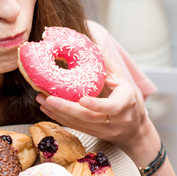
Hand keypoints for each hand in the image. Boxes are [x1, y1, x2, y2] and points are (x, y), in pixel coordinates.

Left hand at [36, 52, 157, 155]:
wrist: (134, 127)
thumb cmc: (127, 97)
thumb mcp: (121, 78)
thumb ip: (105, 62)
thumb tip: (87, 42)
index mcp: (126, 102)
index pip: (113, 107)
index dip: (97, 105)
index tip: (82, 100)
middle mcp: (116, 119)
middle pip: (89, 117)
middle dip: (67, 108)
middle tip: (49, 97)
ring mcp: (105, 130)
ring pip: (79, 124)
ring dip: (58, 112)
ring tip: (42, 99)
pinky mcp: (93, 133)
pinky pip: (74, 126)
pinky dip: (59, 117)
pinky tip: (46, 108)